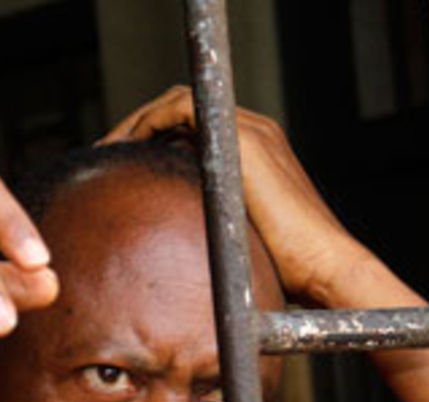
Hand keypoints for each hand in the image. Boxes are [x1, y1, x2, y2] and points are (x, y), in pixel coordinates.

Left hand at [101, 86, 372, 306]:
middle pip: (180, 110)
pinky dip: (146, 121)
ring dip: (135, 124)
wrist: (322, 266)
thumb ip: (211, 229)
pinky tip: (122, 149)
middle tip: (106, 157)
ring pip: (176, 104)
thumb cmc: (287, 270)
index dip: (153, 141)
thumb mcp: (238, 241)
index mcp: (255, 154)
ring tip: (106, 153)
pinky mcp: (240, 139)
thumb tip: (173, 254)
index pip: (193, 129)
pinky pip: (179, 109)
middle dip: (138, 130)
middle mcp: (253, 133)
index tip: (122, 168)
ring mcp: (249, 131)